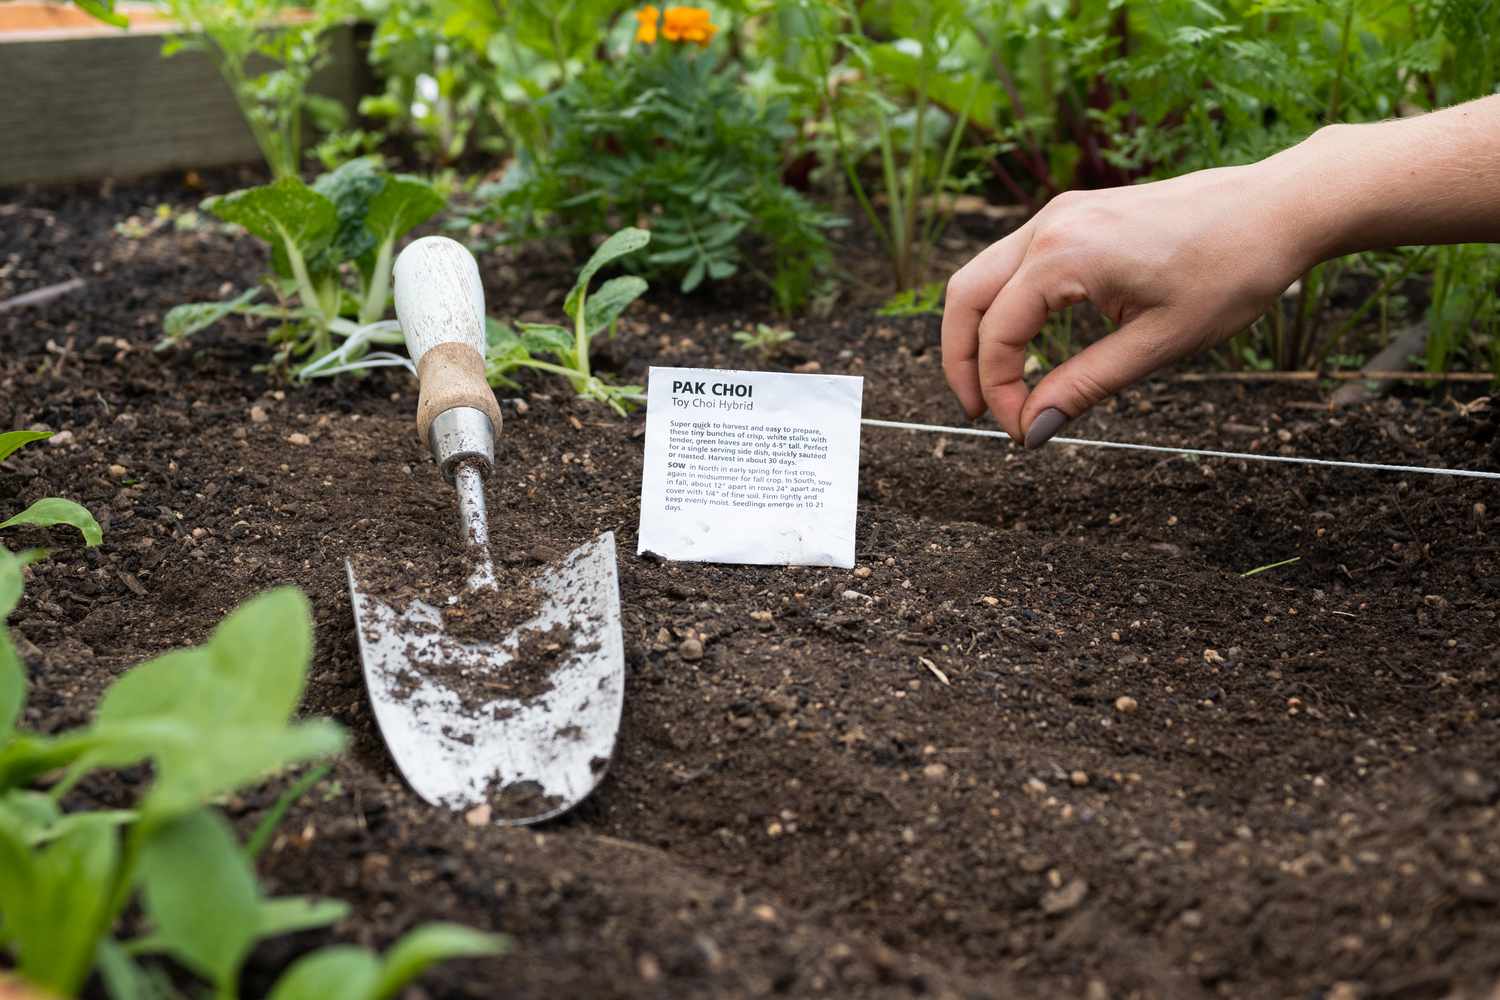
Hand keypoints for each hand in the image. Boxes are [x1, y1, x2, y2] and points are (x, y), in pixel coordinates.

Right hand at [941, 157, 1315, 446]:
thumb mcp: (1159, 344)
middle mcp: (1049, 226)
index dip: (1000, 392)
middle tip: (980, 412)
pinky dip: (1004, 306)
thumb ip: (1085, 386)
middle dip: (961, 361)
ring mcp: (1058, 215)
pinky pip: (1013, 263)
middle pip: (966, 298)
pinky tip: (1025, 343)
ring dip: (978, 332)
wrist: (1276, 209)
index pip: (999, 335)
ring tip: (997, 384)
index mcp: (1064, 256)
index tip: (1021, 432)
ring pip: (982, 277)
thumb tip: (1033, 429)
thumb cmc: (1230, 272)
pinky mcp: (1074, 216)